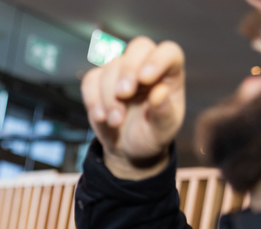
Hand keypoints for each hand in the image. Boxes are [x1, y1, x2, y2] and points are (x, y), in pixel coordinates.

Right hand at [81, 36, 185, 179]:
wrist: (129, 149)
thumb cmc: (151, 134)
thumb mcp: (163, 130)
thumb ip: (163, 113)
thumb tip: (159, 93)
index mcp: (169, 74)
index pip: (168, 52)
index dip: (158, 60)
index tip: (146, 78)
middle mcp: (146, 66)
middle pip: (138, 48)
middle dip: (128, 70)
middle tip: (123, 94)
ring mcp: (121, 72)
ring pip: (111, 68)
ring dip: (110, 97)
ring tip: (116, 121)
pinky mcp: (99, 81)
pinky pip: (91, 81)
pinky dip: (93, 100)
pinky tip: (101, 117)